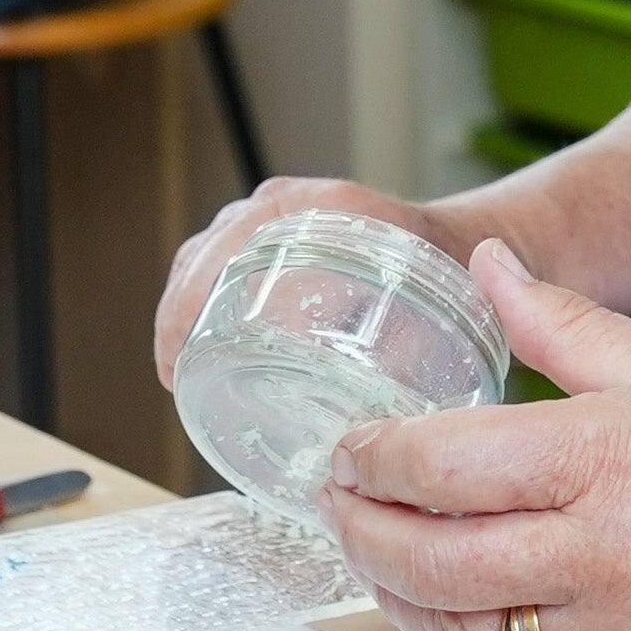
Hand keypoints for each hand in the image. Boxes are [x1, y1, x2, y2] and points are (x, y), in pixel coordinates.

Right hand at [155, 176, 467, 388]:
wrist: (457, 240)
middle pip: (208, 252)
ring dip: (184, 307)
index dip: (198, 303)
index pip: (238, 248)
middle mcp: (294, 200)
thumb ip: (403, 360)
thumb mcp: (433, 316)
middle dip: (180, 314)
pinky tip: (194, 344)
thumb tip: (362, 431)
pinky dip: (199, 297)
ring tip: (176, 368)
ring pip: (206, 254)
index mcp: (332, 208)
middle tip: (174, 376)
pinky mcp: (270, 228)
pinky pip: (218, 256)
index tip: (186, 359)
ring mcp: (276, 209)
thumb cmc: (448, 277)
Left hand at [319, 240, 630, 630]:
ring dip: (404, 596)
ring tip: (380, 552)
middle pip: (431, 560)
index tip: (346, 446)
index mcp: (615, 460)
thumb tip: (492, 269)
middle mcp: (606, 555)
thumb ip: (574, 327)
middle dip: (360, 532)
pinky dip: (482, 629)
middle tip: (334, 501)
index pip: (445, 465)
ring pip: (470, 629)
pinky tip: (471, 593)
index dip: (373, 457)